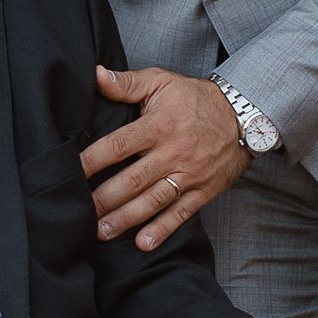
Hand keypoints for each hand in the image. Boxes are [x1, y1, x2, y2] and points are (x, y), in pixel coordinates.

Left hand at [82, 64, 250, 248]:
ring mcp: (189, 175)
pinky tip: (143, 243)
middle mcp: (172, 153)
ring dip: (126, 219)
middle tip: (80, 213)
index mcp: (158, 126)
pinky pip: (180, 213)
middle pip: (133, 179)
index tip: (72, 172)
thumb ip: (128, 83)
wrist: (245, 115)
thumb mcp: (163, 82)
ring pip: (153, 201)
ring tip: (101, 232)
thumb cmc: (196, 99)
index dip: (93, 160)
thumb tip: (97, 75)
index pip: (119, 145)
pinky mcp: (202, 191)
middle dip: (105, 198)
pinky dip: (162, 230)